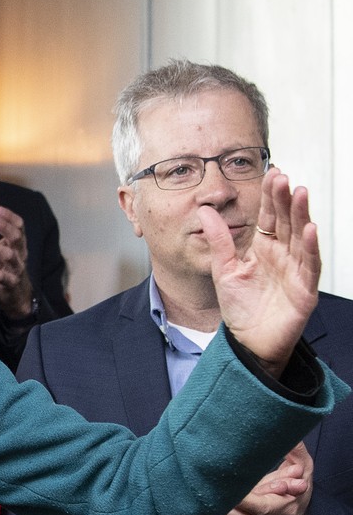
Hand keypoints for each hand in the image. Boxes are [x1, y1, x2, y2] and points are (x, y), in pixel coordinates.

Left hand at [0, 206, 34, 316]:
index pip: (19, 225)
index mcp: (17, 243)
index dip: (9, 216)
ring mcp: (16, 268)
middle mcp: (20, 253)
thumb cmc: (1, 265)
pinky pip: (1, 276)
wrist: (14, 294)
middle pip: (16, 237)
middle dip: (4, 226)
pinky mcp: (10, 283)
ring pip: (9, 256)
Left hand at [198, 442, 311, 514]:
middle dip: (221, 513)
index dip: (242, 500)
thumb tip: (289, 434)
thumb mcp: (302, 468)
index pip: (261, 507)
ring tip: (196, 512)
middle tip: (201, 500)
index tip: (224, 490)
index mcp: (285, 508)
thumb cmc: (296, 487)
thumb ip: (295, 453)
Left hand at [208, 167, 319, 374]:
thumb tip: (205, 211)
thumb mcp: (224, 269)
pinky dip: (309, 246)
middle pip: (287, 221)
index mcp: (263, 248)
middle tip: (282, 177)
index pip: (269, 216)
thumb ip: (218, 240)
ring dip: (302, 214)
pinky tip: (309, 228)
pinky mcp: (305, 287)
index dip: (270, 196)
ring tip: (299, 193)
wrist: (247, 340)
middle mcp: (283, 255)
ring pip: (301, 237)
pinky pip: (309, 264)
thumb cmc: (240, 307)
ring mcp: (296, 269)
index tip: (270, 173)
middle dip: (285, 199)